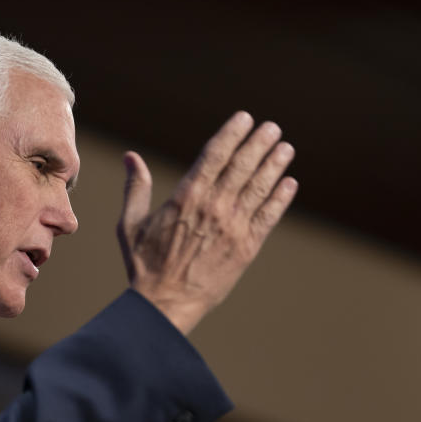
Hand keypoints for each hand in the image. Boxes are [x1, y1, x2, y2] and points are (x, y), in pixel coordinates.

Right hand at [117, 111, 296, 334]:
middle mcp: (214, 207)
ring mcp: (233, 227)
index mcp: (186, 197)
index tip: (245, 118)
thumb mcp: (130, 223)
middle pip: (242, 165)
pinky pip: (268, 217)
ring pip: (259, 188)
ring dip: (274, 165)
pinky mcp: (246, 248)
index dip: (232, 133)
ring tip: (285, 148)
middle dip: (259, 143)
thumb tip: (130, 157)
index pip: (216, 155)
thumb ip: (136, 187)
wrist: (165, 303)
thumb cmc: (144, 263)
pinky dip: (280, 199)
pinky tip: (289, 183)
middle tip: (272, 127)